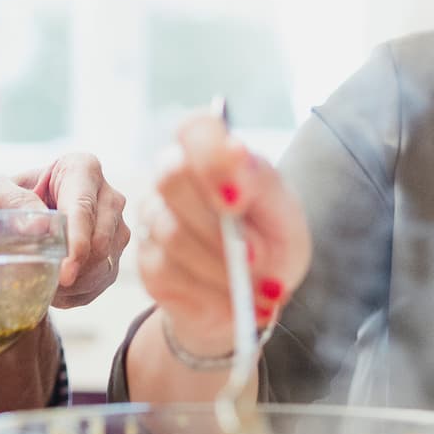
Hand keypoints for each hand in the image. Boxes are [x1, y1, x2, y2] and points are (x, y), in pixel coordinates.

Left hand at [0, 153, 127, 308]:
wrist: (12, 220)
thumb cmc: (2, 201)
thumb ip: (9, 201)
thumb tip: (39, 227)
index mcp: (82, 169)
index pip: (83, 208)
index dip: (76, 243)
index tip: (64, 273)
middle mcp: (108, 195)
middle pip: (101, 241)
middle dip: (74, 270)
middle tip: (43, 283)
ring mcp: (116, 225)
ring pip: (105, 264)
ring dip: (74, 283)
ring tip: (44, 281)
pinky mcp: (116, 252)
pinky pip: (104, 280)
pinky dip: (78, 292)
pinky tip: (55, 286)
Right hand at [135, 111, 310, 359]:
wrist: (254, 297)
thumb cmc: (273, 243)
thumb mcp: (285, 215)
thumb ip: (263, 182)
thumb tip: (237, 155)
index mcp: (211, 154)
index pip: (195, 129)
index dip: (210, 157)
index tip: (239, 197)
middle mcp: (174, 178)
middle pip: (171, 177)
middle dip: (218, 225)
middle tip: (257, 257)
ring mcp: (154, 218)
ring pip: (172, 233)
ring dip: (223, 268)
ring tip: (263, 293)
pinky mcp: (148, 262)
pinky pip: (169, 273)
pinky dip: (211, 293)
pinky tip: (237, 303)